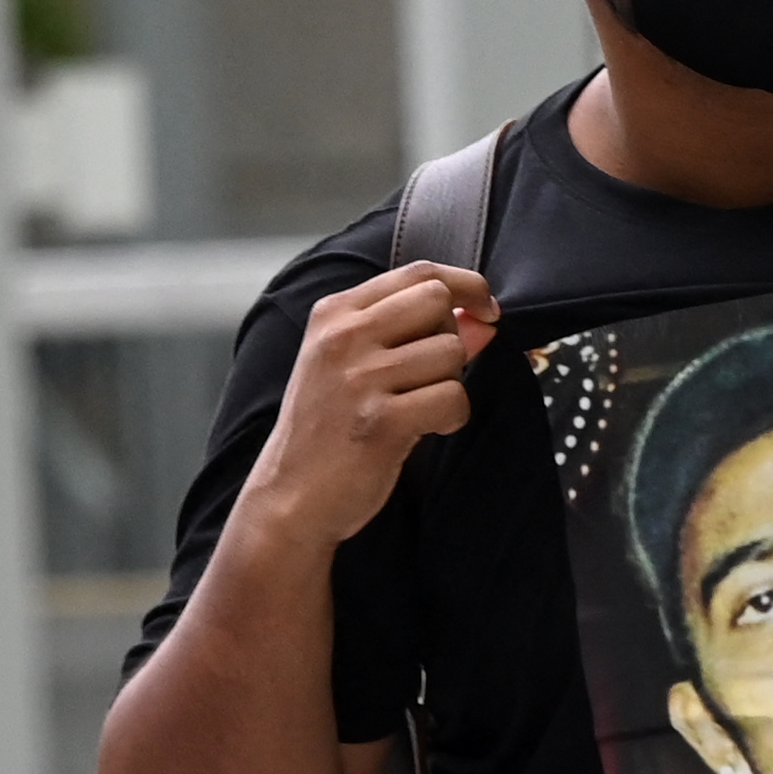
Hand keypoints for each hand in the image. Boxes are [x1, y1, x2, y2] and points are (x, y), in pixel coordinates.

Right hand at [238, 261, 494, 547]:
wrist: (289, 500)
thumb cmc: (323, 434)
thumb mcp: (353, 369)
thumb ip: (412, 335)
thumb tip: (480, 318)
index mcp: (333, 315)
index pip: (417, 272)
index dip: (465, 285)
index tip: (483, 308)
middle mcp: (343, 338)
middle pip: (437, 301)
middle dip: (452, 336)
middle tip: (433, 373)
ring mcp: (359, 378)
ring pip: (450, 352)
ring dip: (449, 383)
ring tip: (419, 408)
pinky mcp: (380, 421)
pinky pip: (453, 398)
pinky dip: (451, 418)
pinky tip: (425, 431)